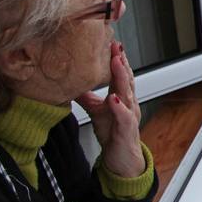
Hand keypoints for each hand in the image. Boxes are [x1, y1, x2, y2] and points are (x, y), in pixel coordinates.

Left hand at [76, 41, 145, 178]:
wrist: (122, 159)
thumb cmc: (113, 133)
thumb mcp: (96, 111)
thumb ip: (87, 96)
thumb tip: (71, 83)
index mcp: (121, 97)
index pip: (120, 74)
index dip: (116, 58)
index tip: (110, 42)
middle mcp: (128, 103)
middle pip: (126, 78)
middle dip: (121, 61)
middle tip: (115, 44)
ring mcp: (129, 115)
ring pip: (127, 92)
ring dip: (122, 77)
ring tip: (117, 62)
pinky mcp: (127, 130)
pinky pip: (124, 117)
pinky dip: (120, 107)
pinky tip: (113, 99)